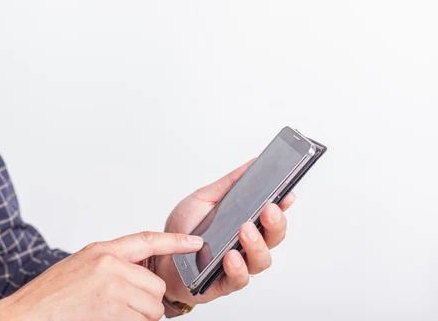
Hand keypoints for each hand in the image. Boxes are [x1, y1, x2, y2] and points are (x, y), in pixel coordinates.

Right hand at [0, 232, 203, 320]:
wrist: (28, 314)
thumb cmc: (52, 295)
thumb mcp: (82, 267)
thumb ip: (111, 264)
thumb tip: (141, 276)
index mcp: (102, 250)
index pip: (147, 239)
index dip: (174, 241)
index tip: (195, 242)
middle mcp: (109, 262)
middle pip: (155, 284)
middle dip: (149, 302)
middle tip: (129, 309)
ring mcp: (111, 284)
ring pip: (152, 305)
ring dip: (142, 317)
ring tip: (116, 315)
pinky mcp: (111, 306)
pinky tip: (111, 320)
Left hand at [156, 159, 295, 305]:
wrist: (160, 256)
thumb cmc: (183, 228)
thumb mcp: (203, 199)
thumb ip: (228, 184)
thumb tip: (252, 164)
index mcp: (245, 222)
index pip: (271, 214)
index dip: (283, 205)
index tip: (287, 193)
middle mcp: (246, 244)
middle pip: (274, 237)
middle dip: (276, 223)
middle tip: (269, 210)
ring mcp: (238, 264)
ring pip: (262, 260)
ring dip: (257, 245)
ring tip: (245, 230)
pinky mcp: (224, 283)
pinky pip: (239, 279)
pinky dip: (237, 268)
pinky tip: (230, 257)